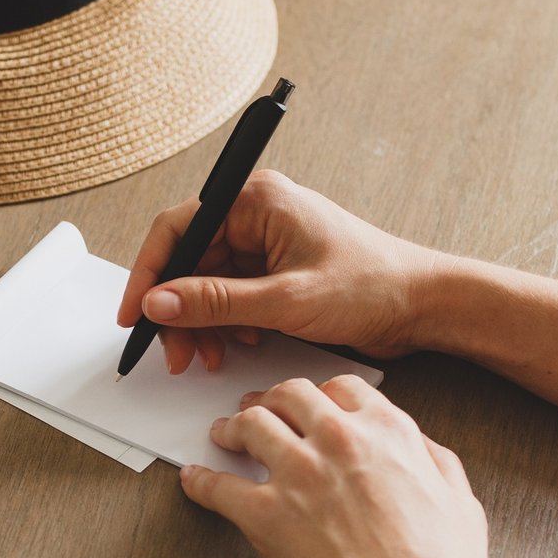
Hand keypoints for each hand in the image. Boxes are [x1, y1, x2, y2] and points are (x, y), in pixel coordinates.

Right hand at [116, 170, 441, 373]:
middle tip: (175, 353)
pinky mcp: (275, 268)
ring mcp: (266, 241)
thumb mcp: (286, 300)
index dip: (150, 273)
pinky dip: (225, 323)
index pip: (178, 228)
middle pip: (189, 260)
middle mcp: (256, 213)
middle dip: (178, 310)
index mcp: (256, 200)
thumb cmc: (371, 286)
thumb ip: (216, 303)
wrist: (422, 304)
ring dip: (201, 323)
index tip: (135, 314)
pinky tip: (236, 345)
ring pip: (207, 283)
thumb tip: (159, 303)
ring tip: (207, 357)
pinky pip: (231, 294)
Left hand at [180, 375, 489, 557]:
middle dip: (270, 400)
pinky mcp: (265, 514)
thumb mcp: (462, 505)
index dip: (320, 395)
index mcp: (389, 432)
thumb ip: (435, 464)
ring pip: (251, 425)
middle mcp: (340, 440)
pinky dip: (201, 481)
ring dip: (233, 428)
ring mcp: (299, 473)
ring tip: (223, 437)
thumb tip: (417, 448)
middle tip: (257, 411)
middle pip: (289, 395)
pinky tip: (194, 480)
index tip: (308, 406)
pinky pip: (218, 486)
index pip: (342, 388)